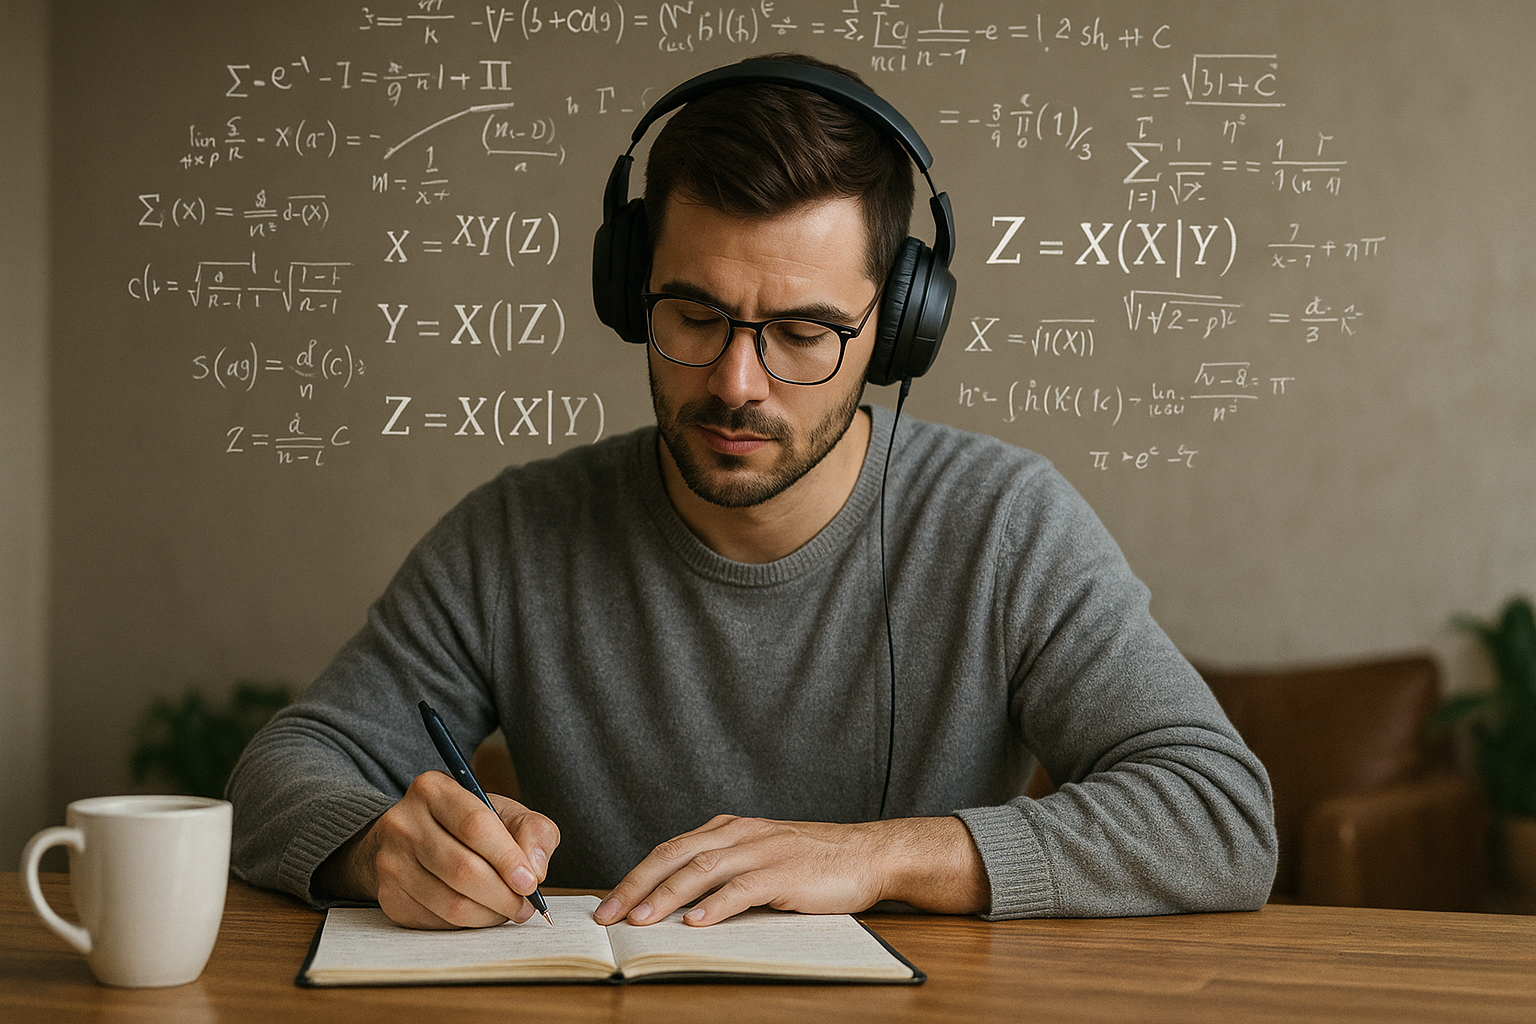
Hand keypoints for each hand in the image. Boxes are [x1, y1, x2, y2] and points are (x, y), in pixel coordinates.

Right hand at [315, 770, 559, 929]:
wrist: (412, 840)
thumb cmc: (468, 826)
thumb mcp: (504, 813)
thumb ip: (534, 831)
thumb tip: (536, 869)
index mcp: (433, 790)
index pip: (475, 825)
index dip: (508, 858)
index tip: (531, 882)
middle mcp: (403, 823)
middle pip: (463, 869)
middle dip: (503, 895)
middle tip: (525, 906)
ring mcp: (391, 862)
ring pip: (451, 903)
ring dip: (489, 915)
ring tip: (507, 911)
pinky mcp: (389, 896)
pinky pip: (437, 922)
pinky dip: (467, 924)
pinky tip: (479, 912)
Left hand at [592, 814, 986, 927]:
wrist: (870, 853)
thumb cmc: (815, 861)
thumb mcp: (762, 856)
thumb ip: (725, 871)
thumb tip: (678, 905)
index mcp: (730, 829)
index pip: (671, 849)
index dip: (636, 876)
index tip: (608, 904)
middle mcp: (739, 834)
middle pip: (674, 856)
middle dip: (636, 886)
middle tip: (607, 917)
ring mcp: (762, 851)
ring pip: (701, 870)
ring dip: (666, 897)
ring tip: (640, 922)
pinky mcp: (784, 873)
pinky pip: (743, 888)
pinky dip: (716, 905)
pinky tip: (696, 923)